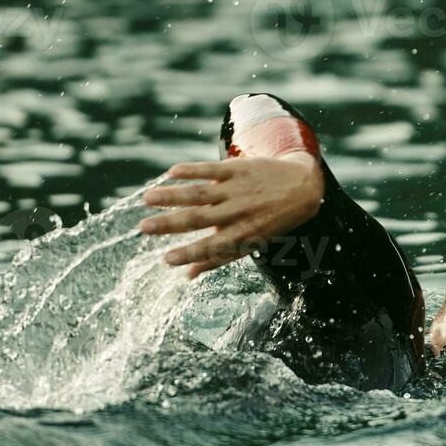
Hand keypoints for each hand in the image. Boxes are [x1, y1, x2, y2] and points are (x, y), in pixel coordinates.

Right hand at [138, 153, 323, 278]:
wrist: (302, 188)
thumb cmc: (269, 221)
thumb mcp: (250, 243)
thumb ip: (217, 258)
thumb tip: (187, 276)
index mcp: (242, 236)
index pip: (210, 247)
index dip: (189, 254)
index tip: (166, 260)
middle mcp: (238, 213)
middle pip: (199, 219)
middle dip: (169, 224)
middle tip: (143, 228)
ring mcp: (238, 190)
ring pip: (200, 193)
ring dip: (172, 195)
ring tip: (147, 198)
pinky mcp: (238, 169)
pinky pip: (212, 169)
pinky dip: (192, 170)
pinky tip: (172, 172)